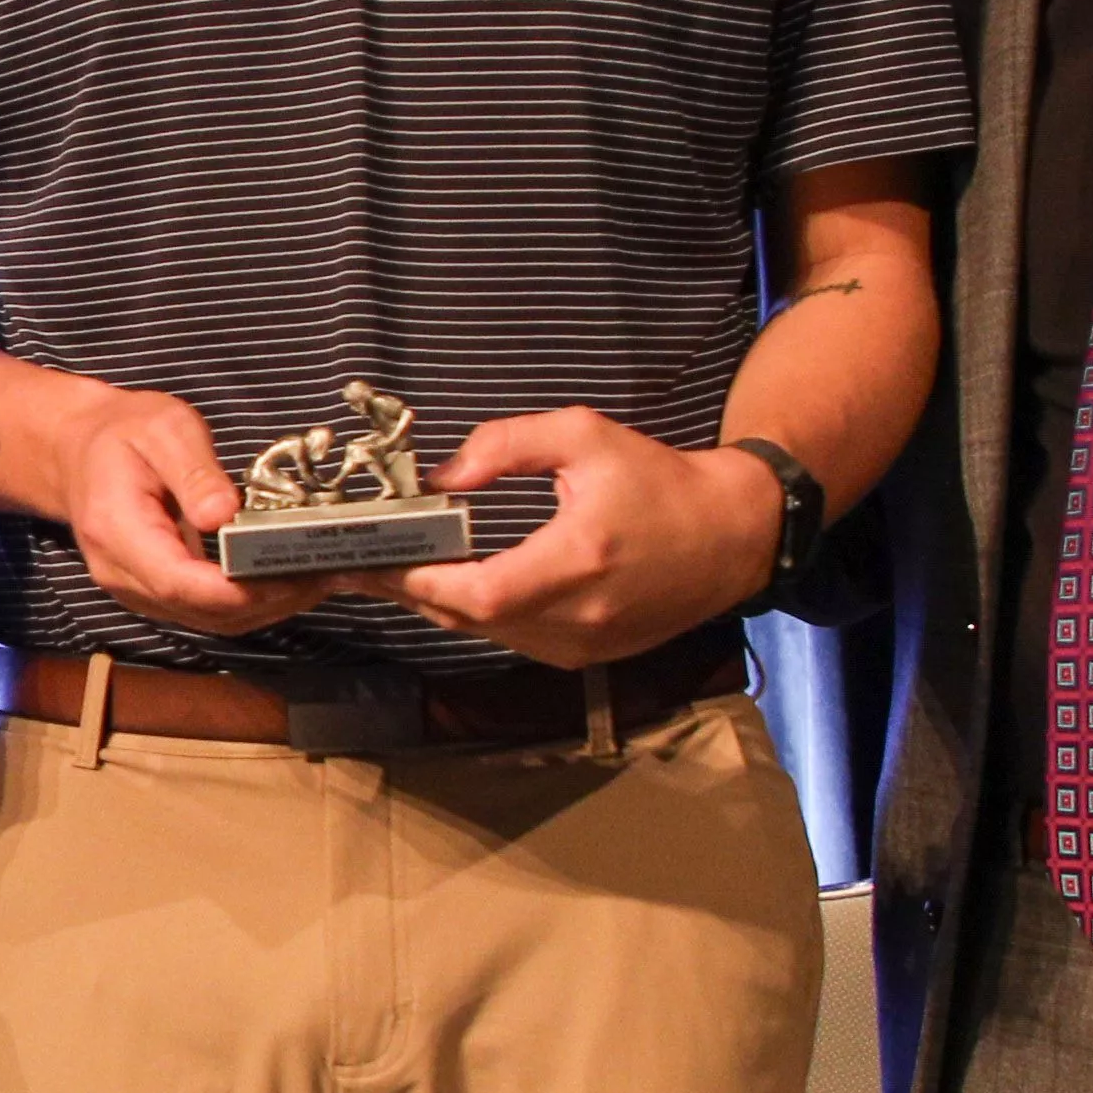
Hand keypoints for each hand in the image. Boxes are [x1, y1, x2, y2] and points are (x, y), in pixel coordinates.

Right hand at [29, 374, 325, 641]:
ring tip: (317, 576)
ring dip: (266, 607)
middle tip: (324, 571)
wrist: (77, 452)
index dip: (238, 590)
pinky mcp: (155, 594)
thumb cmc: (121, 434)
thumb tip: (225, 515)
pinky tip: (285, 578)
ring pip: (210, 621)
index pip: (180, 582)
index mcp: (117, 530)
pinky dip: (250, 603)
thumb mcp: (161, 429)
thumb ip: (194, 471)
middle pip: (202, 611)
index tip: (291, 574)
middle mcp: (122, 574)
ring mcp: (136, 591)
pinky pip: (207, 612)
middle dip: (268, 599)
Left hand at [384, 408, 768, 665]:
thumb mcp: (584, 436)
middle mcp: (578, 616)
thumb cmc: (659, 480)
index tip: (371, 558)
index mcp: (578, 560)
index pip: (478, 592)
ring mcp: (583, 645)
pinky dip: (480, 614)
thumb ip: (507, 445)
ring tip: (397, 570)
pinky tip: (454, 585)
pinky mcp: (587, 656)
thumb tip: (443, 475)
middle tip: (361, 564)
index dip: (418, 580)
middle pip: (471, 618)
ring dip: (441, 604)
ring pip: (488, 633)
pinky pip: (514, 639)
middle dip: (412, 590)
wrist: (731, 535)